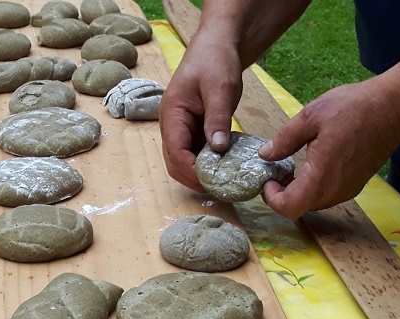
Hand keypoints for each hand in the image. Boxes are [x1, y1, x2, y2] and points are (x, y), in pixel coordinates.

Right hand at [160, 29, 243, 191]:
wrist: (217, 46)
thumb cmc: (215, 61)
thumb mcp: (220, 87)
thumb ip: (218, 118)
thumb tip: (218, 149)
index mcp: (172, 114)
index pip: (175, 153)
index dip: (192, 171)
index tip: (214, 182)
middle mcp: (172, 126)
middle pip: (175, 164)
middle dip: (195, 180)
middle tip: (222, 189)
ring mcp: (183, 131)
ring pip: (185, 163)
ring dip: (202, 176)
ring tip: (226, 184)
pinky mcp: (195, 133)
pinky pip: (197, 156)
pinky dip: (209, 167)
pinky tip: (227, 171)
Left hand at [258, 79, 399, 219]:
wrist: (393, 109)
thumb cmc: (353, 108)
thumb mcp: (311, 116)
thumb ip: (285, 139)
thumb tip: (265, 154)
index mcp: (321, 178)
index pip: (289, 208)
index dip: (272, 199)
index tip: (268, 180)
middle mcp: (334, 191)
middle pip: (299, 208)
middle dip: (282, 194)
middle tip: (276, 171)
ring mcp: (346, 191)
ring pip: (313, 203)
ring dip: (298, 191)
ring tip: (292, 167)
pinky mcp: (355, 186)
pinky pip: (326, 195)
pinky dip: (313, 187)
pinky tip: (312, 165)